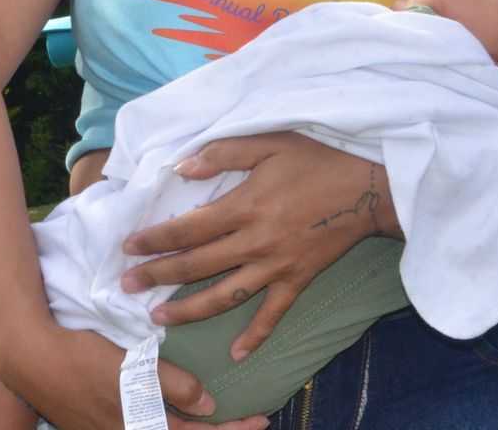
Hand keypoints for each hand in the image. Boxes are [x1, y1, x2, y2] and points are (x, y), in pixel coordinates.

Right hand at [0, 321, 268, 429]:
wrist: (30, 358)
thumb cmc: (83, 356)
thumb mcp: (131, 368)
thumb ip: (172, 386)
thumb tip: (207, 406)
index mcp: (138, 427)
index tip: (261, 420)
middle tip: (254, 421)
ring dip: (195, 428)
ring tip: (223, 419)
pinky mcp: (101, 425)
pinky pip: (146, 428)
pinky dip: (171, 424)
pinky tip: (182, 413)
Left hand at [119, 132, 398, 357]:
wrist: (369, 188)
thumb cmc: (318, 160)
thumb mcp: (272, 142)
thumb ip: (225, 153)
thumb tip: (182, 168)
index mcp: (245, 205)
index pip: (187, 228)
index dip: (154, 239)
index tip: (128, 247)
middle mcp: (256, 241)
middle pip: (197, 265)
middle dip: (157, 276)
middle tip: (127, 286)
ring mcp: (277, 265)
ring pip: (225, 296)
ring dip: (189, 311)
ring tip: (159, 319)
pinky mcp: (298, 280)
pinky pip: (273, 314)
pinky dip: (255, 336)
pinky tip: (236, 354)